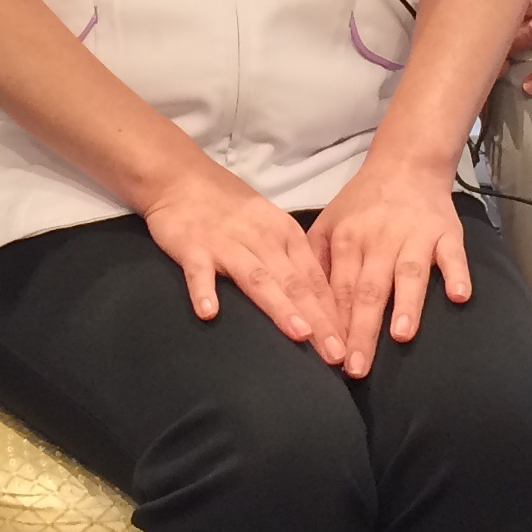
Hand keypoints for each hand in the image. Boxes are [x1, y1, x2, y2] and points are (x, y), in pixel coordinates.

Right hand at [143, 162, 346, 362]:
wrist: (180, 177)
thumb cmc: (230, 208)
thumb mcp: (269, 227)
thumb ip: (290, 262)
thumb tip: (319, 306)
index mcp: (285, 235)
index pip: (315, 279)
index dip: (334, 313)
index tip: (350, 345)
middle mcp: (262, 239)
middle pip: (294, 284)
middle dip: (318, 320)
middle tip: (336, 354)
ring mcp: (226, 243)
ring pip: (258, 278)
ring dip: (280, 306)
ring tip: (299, 335)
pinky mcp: (192, 247)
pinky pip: (199, 271)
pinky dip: (204, 290)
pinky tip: (209, 313)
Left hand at [307, 157, 470, 376]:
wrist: (406, 163)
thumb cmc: (363, 202)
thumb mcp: (329, 222)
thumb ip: (315, 261)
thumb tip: (301, 305)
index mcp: (347, 239)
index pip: (339, 290)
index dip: (334, 325)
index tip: (330, 361)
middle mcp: (379, 239)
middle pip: (369, 289)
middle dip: (362, 330)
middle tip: (357, 369)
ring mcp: (414, 235)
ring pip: (408, 273)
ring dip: (406, 303)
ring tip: (402, 335)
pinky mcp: (446, 232)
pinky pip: (452, 254)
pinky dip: (457, 273)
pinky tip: (459, 295)